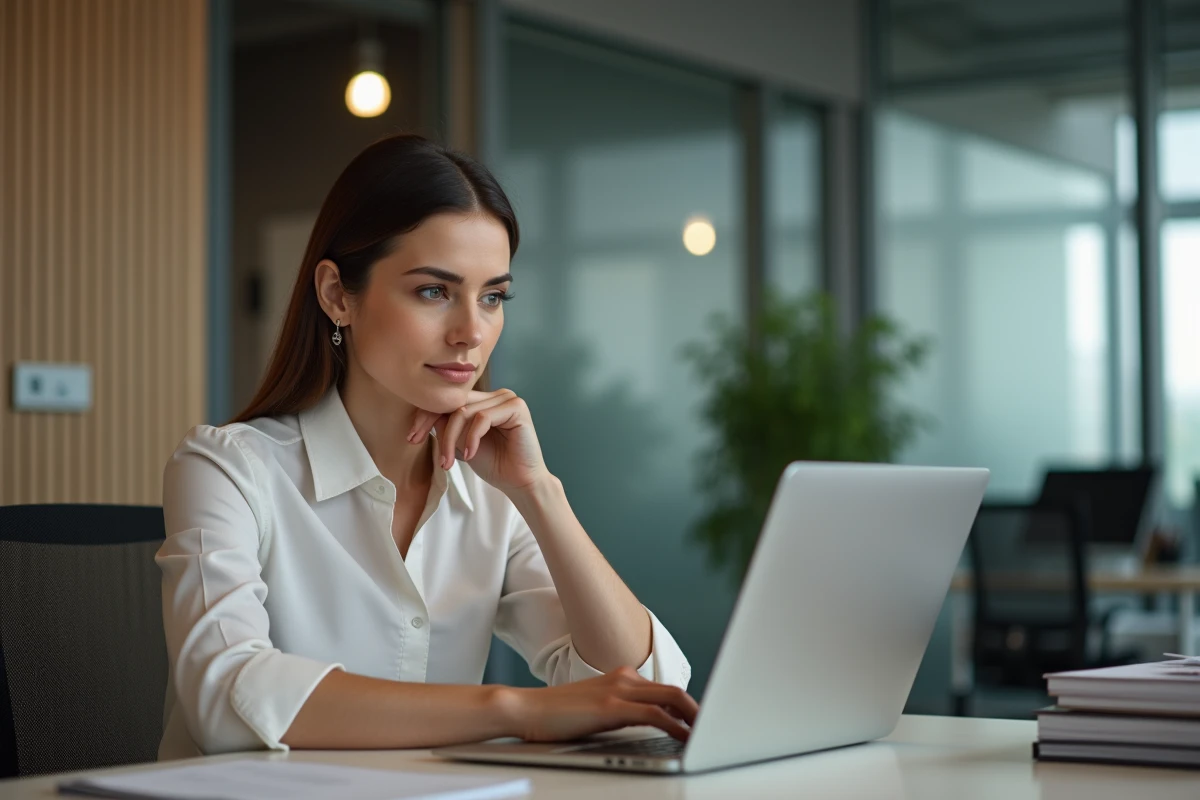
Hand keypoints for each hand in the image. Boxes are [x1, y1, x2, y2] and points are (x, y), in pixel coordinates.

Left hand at [407, 389, 549, 496]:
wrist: (519, 482)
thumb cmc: (493, 464)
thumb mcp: (460, 443)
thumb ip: (446, 426)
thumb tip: (424, 414)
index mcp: (483, 400)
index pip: (449, 399)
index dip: (426, 414)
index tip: (412, 436)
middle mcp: (495, 395)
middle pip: (453, 402)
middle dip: (432, 424)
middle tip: (417, 443)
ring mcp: (507, 398)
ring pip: (465, 411)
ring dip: (450, 439)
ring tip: (448, 462)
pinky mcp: (516, 408)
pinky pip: (482, 418)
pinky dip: (471, 438)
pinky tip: (469, 455)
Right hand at [501, 667, 698, 742]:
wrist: (526, 709)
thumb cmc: (557, 714)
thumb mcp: (596, 709)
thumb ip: (621, 711)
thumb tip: (648, 727)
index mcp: (621, 677)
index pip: (663, 689)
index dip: (687, 704)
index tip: (700, 720)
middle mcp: (623, 678)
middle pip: (673, 690)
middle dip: (697, 709)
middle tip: (714, 727)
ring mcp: (618, 690)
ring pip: (670, 698)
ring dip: (693, 716)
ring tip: (708, 733)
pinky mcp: (611, 706)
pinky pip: (654, 714)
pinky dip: (675, 725)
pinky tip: (685, 737)